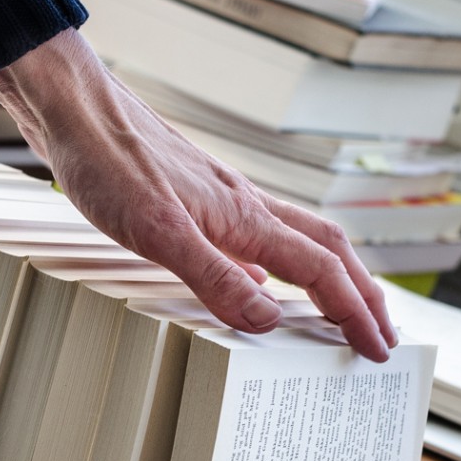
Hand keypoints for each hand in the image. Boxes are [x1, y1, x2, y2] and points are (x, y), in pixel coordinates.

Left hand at [0, 29, 396, 360]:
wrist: (77, 110)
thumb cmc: (110, 162)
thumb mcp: (159, 233)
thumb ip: (215, 277)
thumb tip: (267, 321)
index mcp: (246, 218)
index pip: (322, 272)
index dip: (353, 313)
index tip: (377, 349)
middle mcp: (245, 206)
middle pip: (328, 251)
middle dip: (362, 295)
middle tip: (383, 333)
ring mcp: (224, 201)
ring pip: (299, 240)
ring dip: (331, 277)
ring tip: (344, 308)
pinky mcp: (197, 199)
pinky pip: (259, 238)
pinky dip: (279, 267)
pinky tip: (261, 283)